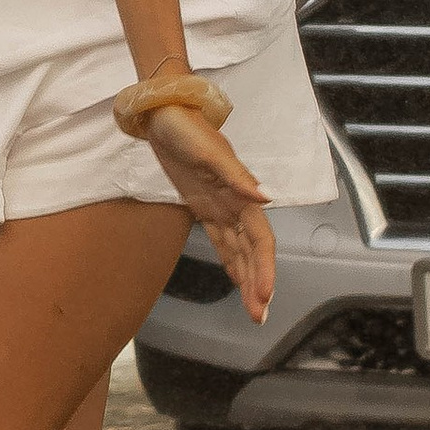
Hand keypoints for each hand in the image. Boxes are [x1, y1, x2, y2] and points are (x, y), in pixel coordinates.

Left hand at [144, 104, 276, 323]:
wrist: (164, 112)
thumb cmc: (187, 127)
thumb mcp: (209, 151)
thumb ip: (236, 176)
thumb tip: (265, 198)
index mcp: (240, 193)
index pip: (260, 238)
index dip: (265, 267)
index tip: (265, 295)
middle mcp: (235, 203)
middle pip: (253, 251)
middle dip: (258, 283)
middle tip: (259, 317)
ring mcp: (220, 206)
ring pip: (240, 250)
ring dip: (248, 278)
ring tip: (253, 309)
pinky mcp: (203, 206)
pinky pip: (222, 241)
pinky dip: (232, 261)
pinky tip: (237, 278)